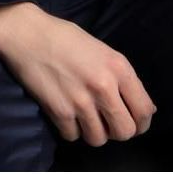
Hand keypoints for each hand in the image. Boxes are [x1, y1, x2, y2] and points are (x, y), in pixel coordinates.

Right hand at [0, 1, 157, 145]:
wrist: (28, 34)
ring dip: (94, 132)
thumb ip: (121, 77)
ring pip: (99, 139)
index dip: (142, 123)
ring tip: (86, 117)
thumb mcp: (102, 50)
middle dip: (118, 131)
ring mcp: (81, 101)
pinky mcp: (60, 111)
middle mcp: (104, 86)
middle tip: (109, 123)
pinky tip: (67, 114)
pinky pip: (74, 137)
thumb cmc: (66, 37)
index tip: (135, 124)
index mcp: (118, 67)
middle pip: (125, 131)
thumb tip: (140, 107)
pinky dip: (72, 130)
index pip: (144, 110)